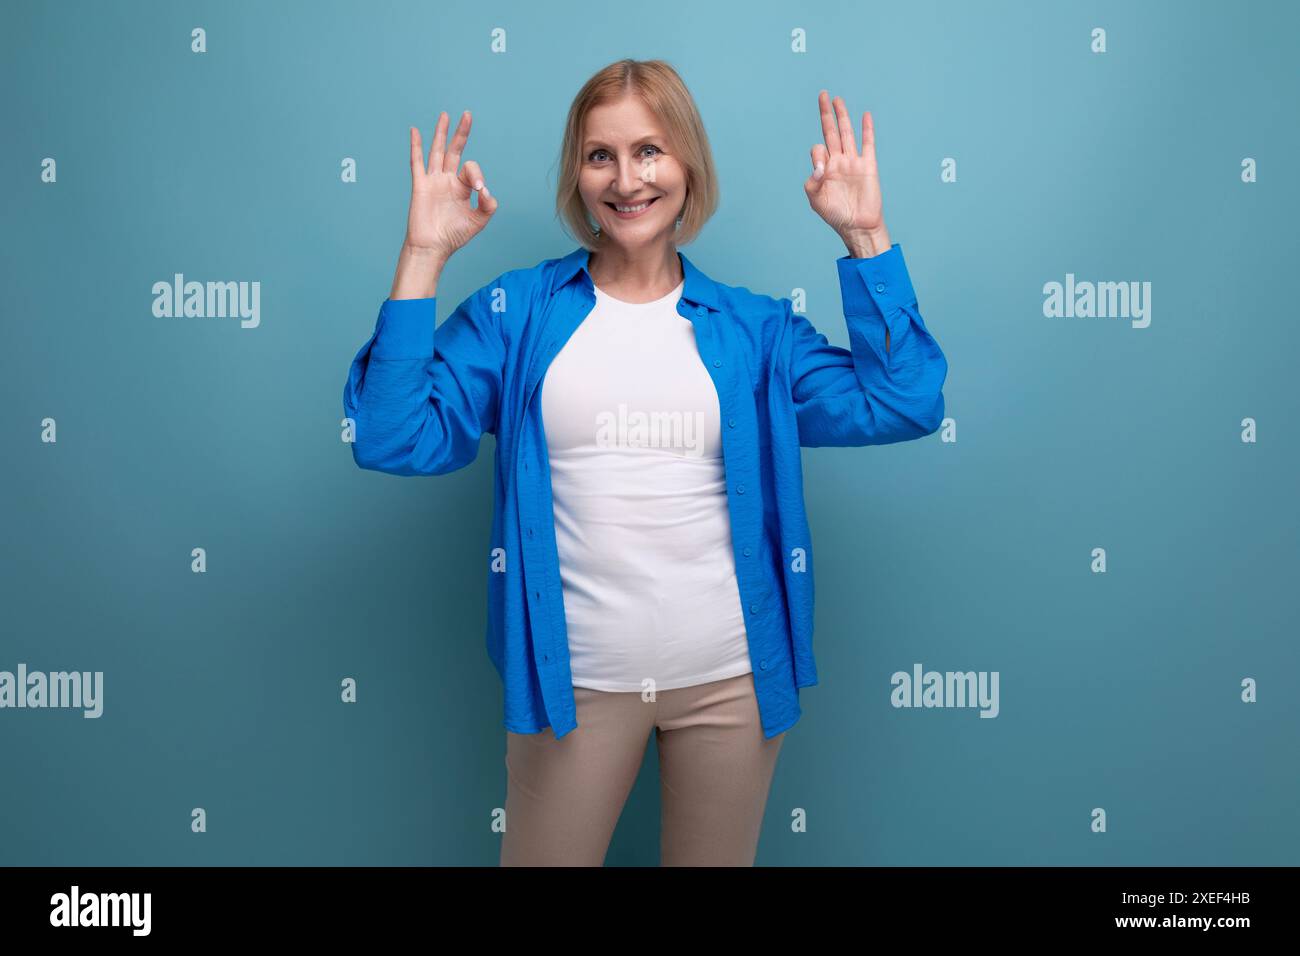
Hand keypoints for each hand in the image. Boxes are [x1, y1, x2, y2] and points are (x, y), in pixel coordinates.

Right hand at [403, 110, 498, 259]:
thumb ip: (488, 205)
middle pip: (455, 150)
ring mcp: (433, 181)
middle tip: (468, 115)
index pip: (472, 169)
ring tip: (445, 115)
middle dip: (461, 133)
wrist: (433, 247)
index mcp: (462, 188)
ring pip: (437, 151)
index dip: (477, 175)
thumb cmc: (454, 236)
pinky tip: (415, 131)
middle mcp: (448, 180)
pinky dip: (416, 146)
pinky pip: (417, 162)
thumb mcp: (478, 221)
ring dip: (441, 133)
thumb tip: (486, 190)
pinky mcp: (420, 185)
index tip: (479, 191)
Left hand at [804, 91, 890, 256]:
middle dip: (826, 114)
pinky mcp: (868, 166)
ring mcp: (854, 162)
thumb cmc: (835, 215)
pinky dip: (867, 130)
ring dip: (842, 116)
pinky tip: (865, 115)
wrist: (857, 226)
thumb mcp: (815, 199)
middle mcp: (839, 162)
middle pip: (831, 132)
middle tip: (823, 95)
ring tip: (837, 100)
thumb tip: (820, 164)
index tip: (822, 170)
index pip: (818, 149)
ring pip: (847, 133)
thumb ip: (812, 181)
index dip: (817, 154)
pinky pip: (868, 144)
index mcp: (825, 169)